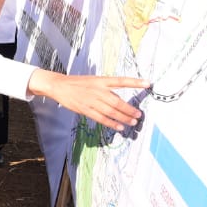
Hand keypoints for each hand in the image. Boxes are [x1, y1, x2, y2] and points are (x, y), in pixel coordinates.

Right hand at [28, 71, 148, 131]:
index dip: (135, 82)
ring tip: (132, 122)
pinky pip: (100, 118)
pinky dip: (111, 123)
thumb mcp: (93, 81)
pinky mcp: (85, 109)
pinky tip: (119, 127)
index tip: (148, 83)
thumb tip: (119, 100)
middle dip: (130, 109)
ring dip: (123, 118)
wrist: (59, 85)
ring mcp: (91, 100)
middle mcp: (97, 90)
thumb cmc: (77, 83)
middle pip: (117, 101)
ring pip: (111, 111)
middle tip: (139, 115)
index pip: (121, 81)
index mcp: (101, 80)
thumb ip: (106, 90)